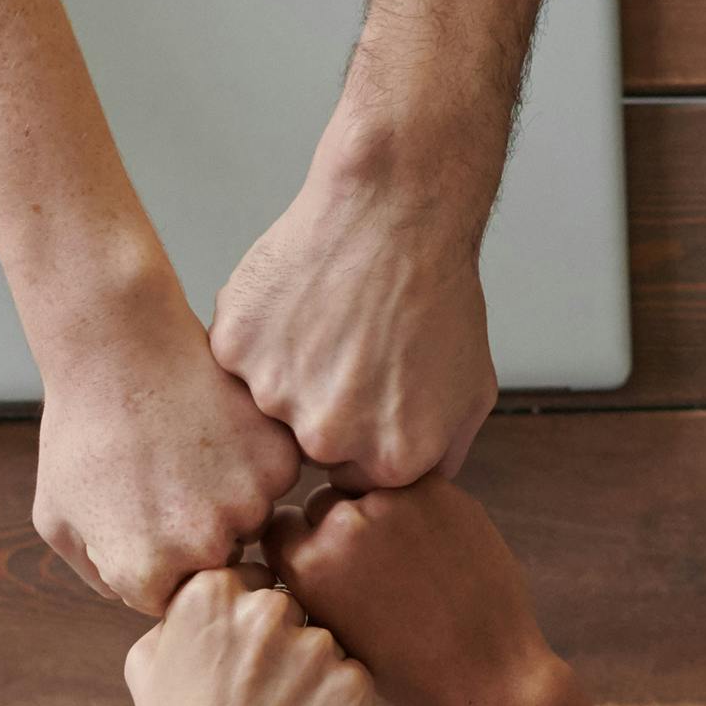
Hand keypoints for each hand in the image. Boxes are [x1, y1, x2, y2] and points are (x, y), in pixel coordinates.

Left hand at [31, 316, 299, 611]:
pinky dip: (254, 459)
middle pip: (219, 565)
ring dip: (230, 496)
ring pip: (252, 522)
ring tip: (189, 448)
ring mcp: (250, 504)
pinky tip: (215, 427)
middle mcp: (206, 549)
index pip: (171, 598)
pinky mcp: (280, 461)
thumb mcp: (57, 517)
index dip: (157, 559)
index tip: (144, 517)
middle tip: (170, 477)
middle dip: (198, 534)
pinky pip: (276, 479)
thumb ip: (98, 575)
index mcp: (147, 574)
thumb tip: (140, 599)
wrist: (119, 346)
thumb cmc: (80, 431)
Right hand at [125, 569, 372, 705]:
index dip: (249, 618)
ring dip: (310, 671)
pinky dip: (335, 701)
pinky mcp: (352, 685)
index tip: (242, 653)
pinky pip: (353, 675)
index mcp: (212, 592)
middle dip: (282, 640)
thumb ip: (178, 611)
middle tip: (260, 691)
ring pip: (324, 641)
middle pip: (293, 606)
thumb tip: (208, 589)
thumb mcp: (146, 662)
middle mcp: (266, 610)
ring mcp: (314, 648)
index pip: (255, 577)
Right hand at [209, 153, 500, 485]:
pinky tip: (296, 299)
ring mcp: (274, 394)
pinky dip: (259, 332)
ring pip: (265, 400)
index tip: (368, 387)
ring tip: (326, 317)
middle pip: (303, 444)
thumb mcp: (470, 390)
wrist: (396, 211)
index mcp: (384, 462)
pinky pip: (237, 357)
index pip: (349, 475)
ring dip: (286, 366)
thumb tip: (404, 493)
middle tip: (347, 345)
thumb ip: (437, 458)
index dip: (358, 429)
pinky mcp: (235, 347)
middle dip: (320, 403)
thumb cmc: (438, 295)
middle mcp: (327, 438)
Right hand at [276, 481, 568, 705]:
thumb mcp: (333, 635)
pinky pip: (412, 484)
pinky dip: (420, 507)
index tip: (322, 558)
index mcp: (308, 566)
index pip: (281, 525)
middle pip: (323, 502)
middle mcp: (344, 525)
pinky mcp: (438, 491)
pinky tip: (437, 546)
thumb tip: (296, 548)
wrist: (486, 674)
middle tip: (373, 560)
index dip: (300, 543)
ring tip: (409, 555)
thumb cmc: (409, 670)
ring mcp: (394, 502)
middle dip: (339, 525)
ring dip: (380, 511)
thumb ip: (308, 586)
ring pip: (369, 488)